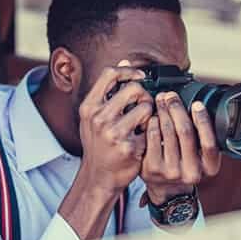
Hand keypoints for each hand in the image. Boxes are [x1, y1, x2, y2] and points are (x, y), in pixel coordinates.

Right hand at [60, 62, 153, 239]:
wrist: (99, 177)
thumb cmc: (98, 144)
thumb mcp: (94, 116)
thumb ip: (108, 90)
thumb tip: (125, 63)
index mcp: (89, 107)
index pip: (110, 74)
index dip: (128, 71)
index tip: (139, 77)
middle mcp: (99, 118)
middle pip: (133, 88)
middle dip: (144, 94)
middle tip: (143, 105)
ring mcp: (114, 133)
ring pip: (146, 107)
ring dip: (150, 113)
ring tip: (144, 123)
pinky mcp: (130, 147)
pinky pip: (151, 128)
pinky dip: (151, 131)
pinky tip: (143, 139)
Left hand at [140, 91, 220, 205]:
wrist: (167, 189)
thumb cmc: (186, 165)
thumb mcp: (202, 156)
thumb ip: (203, 137)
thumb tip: (196, 105)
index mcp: (209, 168)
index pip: (209, 143)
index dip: (203, 121)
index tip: (197, 103)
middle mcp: (191, 172)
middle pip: (185, 132)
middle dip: (177, 109)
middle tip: (171, 96)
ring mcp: (170, 172)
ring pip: (167, 132)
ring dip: (164, 111)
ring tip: (161, 101)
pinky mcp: (152, 169)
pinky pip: (152, 137)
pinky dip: (153, 122)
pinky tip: (153, 116)